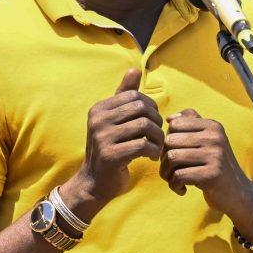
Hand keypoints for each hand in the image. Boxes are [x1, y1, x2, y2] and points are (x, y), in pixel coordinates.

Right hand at [68, 69, 164, 204]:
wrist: (94, 183)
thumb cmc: (110, 149)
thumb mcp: (114, 121)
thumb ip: (124, 96)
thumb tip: (134, 69)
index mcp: (99, 108)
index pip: (135, 96)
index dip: (151, 108)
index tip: (152, 123)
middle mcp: (98, 120)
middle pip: (142, 109)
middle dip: (156, 123)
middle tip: (157, 136)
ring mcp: (103, 137)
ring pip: (145, 126)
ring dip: (157, 138)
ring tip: (156, 147)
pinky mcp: (111, 155)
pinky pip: (143, 145)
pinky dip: (153, 151)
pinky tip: (151, 157)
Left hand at [160, 109, 252, 223]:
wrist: (238, 193)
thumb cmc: (215, 166)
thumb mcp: (208, 141)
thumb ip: (191, 124)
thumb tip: (170, 118)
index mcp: (212, 126)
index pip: (175, 125)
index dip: (167, 141)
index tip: (174, 155)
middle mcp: (215, 137)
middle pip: (170, 141)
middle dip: (164, 159)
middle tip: (171, 171)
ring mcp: (215, 156)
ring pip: (172, 158)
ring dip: (166, 174)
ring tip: (174, 181)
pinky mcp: (212, 175)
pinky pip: (178, 176)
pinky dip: (174, 185)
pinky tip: (182, 190)